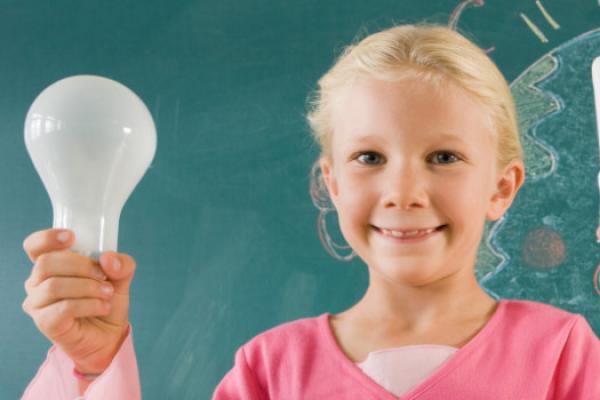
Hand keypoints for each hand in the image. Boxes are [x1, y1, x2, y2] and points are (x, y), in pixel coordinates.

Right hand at [21, 228, 136, 373]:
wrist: (110, 335)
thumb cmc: (106, 300)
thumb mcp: (121, 276)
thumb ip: (121, 264)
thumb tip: (108, 259)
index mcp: (51, 265)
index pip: (34, 246)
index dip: (47, 238)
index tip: (71, 237)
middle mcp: (37, 283)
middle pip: (47, 263)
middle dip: (81, 266)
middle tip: (104, 276)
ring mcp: (38, 304)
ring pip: (54, 286)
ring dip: (88, 287)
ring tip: (108, 294)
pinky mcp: (46, 323)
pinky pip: (63, 308)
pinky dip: (89, 305)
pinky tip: (102, 306)